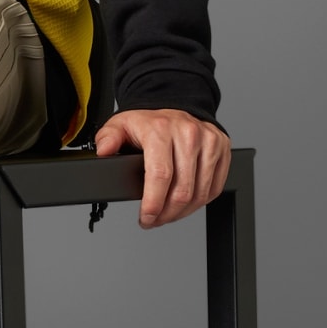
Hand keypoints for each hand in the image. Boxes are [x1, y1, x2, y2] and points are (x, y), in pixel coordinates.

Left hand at [93, 109, 230, 226]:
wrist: (174, 107)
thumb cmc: (147, 122)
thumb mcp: (120, 125)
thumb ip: (108, 138)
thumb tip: (104, 151)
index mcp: (161, 130)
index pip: (160, 175)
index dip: (153, 203)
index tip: (146, 218)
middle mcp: (188, 134)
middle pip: (182, 190)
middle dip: (166, 214)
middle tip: (154, 220)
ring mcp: (209, 141)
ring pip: (200, 192)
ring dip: (183, 212)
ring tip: (167, 216)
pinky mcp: (222, 148)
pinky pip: (215, 187)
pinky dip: (200, 203)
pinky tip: (185, 206)